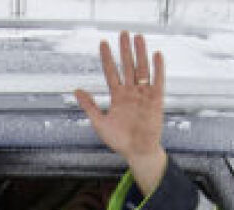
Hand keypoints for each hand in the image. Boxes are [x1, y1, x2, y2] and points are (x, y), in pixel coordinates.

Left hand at [75, 31, 168, 195]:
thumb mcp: (99, 123)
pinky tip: (156, 55)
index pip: (111, 72)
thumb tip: (76, 90)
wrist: (138, 152)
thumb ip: (89, 106)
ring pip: (142, 69)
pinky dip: (157, 69)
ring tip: (138, 37)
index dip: (107, 58)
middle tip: (123, 33)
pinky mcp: (156, 101)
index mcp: (117, 96)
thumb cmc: (119, 140)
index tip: (103, 43)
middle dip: (125, 49)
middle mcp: (130, 92)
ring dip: (140, 53)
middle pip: (127, 66)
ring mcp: (143, 95)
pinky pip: (157, 81)